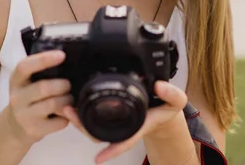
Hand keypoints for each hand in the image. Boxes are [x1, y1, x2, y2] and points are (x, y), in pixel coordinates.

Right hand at [6, 50, 73, 145]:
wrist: (14, 128)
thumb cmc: (28, 98)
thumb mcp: (26, 82)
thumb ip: (41, 71)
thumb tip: (66, 59)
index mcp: (16, 81)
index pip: (24, 67)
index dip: (44, 60)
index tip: (62, 55)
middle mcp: (17, 98)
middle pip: (43, 87)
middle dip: (63, 85)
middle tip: (68, 85)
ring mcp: (24, 116)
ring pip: (53, 104)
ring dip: (67, 100)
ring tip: (69, 98)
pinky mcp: (34, 130)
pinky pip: (59, 121)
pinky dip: (68, 116)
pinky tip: (65, 113)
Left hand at [63, 80, 187, 163]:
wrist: (163, 108)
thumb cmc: (166, 106)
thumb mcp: (177, 101)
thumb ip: (172, 94)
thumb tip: (159, 86)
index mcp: (140, 124)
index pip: (126, 139)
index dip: (114, 150)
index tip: (99, 159)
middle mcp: (126, 127)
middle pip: (103, 135)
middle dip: (85, 127)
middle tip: (70, 113)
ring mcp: (117, 123)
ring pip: (95, 129)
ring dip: (80, 121)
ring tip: (67, 109)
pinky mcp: (111, 117)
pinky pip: (95, 120)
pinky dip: (83, 114)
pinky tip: (74, 105)